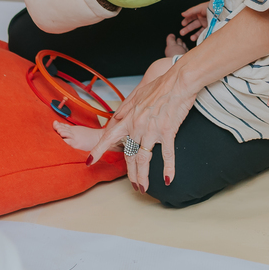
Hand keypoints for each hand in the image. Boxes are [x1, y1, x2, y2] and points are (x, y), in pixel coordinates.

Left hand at [87, 59, 198, 191]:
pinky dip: (168, 168)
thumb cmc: (160, 86)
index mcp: (128, 118)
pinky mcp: (167, 132)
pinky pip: (167, 155)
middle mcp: (137, 126)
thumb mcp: (137, 95)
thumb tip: (116, 118)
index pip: (109, 136)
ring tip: (143, 188)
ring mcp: (152, 131)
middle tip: (133, 185)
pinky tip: (168, 180)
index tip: (90, 161)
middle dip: (130, 173)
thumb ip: (125, 108)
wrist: (178, 81)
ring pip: (143, 159)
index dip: (98, 150)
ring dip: (143, 176)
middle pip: (129, 155)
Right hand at [179, 2, 210, 36]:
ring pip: (198, 30)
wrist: (223, 11)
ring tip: (191, 38)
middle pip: (194, 24)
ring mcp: (207, 24)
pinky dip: (201, 36)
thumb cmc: (212, 7)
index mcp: (200, 12)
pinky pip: (204, 33)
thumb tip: (182, 14)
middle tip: (182, 32)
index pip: (191, 17)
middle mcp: (203, 18)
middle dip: (188, 29)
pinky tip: (198, 39)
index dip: (187, 20)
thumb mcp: (201, 8)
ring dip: (194, 34)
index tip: (182, 24)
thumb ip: (191, 11)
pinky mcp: (211, 28)